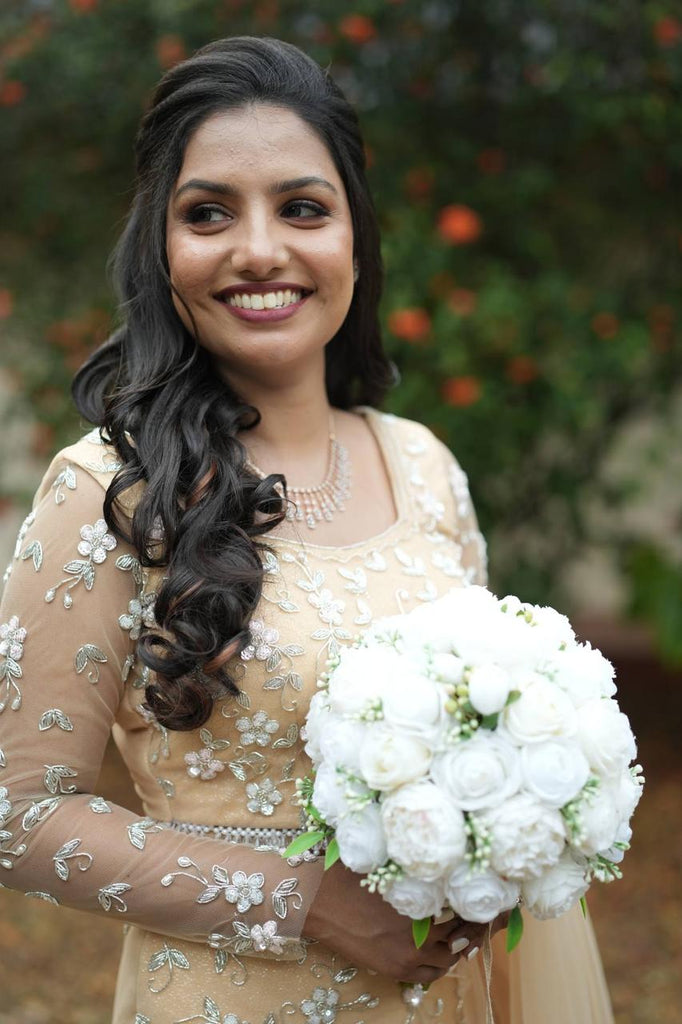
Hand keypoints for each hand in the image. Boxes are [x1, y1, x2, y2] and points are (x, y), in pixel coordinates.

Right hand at [304, 863, 500, 983]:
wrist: (312, 901)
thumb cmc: (347, 875)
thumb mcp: (387, 866)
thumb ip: (417, 869)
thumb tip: (448, 854)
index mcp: (418, 917)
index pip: (468, 917)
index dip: (489, 910)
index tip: (506, 899)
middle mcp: (416, 946)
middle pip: (462, 943)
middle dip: (480, 928)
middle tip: (496, 913)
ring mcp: (403, 962)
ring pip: (446, 962)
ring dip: (461, 946)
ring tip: (472, 928)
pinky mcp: (390, 970)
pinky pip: (426, 974)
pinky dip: (440, 960)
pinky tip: (444, 945)